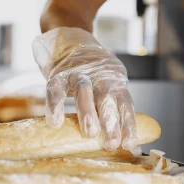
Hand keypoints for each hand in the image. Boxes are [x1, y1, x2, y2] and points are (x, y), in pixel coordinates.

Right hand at [32, 27, 137, 150]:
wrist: (69, 38)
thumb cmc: (89, 71)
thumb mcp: (106, 81)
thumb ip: (111, 105)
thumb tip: (118, 141)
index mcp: (115, 80)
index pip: (125, 103)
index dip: (128, 124)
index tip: (129, 145)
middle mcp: (98, 75)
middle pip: (107, 98)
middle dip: (111, 122)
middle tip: (111, 143)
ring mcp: (77, 73)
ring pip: (84, 92)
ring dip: (88, 113)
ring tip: (90, 133)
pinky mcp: (58, 73)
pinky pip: (56, 89)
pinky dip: (55, 105)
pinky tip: (55, 122)